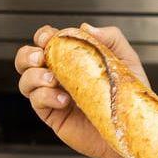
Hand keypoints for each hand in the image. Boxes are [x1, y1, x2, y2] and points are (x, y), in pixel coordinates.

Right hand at [14, 23, 148, 157]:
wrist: (131, 130)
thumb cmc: (129, 97)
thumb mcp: (127, 62)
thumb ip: (111, 39)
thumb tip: (86, 27)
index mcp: (71, 59)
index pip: (48, 41)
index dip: (43, 36)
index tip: (50, 38)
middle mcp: (58, 76)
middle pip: (26, 59)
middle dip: (27, 55)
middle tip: (41, 57)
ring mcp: (53, 96)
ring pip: (25, 81)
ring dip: (34, 76)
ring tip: (53, 80)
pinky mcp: (53, 115)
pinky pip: (37, 102)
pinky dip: (45, 96)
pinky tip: (63, 99)